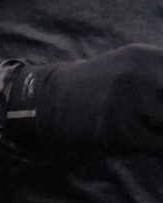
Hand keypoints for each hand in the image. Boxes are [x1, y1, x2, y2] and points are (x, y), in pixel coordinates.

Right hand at [25, 46, 162, 155]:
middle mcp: (138, 76)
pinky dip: (160, 145)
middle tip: (162, 115)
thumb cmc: (98, 82)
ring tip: (158, 128)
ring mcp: (126, 103)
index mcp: (146, 56)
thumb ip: (160, 70)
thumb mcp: (132, 63)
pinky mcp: (115, 130)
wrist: (51, 100)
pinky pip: (155, 143)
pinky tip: (157, 143)